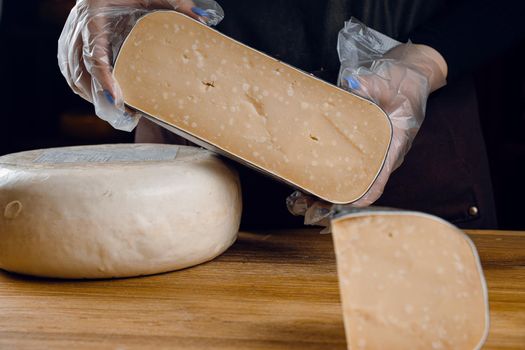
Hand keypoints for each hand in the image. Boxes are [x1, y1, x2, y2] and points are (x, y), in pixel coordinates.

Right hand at [58, 0, 223, 130]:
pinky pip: (71, 72)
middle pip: (80, 71)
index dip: (103, 79)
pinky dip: (85, 89)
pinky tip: (104, 101)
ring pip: (73, 75)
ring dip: (92, 97)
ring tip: (119, 114)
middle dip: (100, 98)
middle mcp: (78, 27)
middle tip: (125, 116)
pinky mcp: (69, 43)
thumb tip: (203, 18)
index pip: (93, 53)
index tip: (116, 99)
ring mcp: (70, 36)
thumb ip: (177, 4)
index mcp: (93, 14)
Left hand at [288, 18, 447, 224]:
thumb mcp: (391, 81)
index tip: (347, 205)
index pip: (381, 178)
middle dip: (336, 194)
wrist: (408, 73)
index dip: (365, 194)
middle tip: (310, 201)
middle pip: (360, 182)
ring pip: (350, 174)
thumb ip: (372, 84)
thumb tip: (351, 82)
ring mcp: (371, 148)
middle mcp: (382, 152)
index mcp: (394, 144)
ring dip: (327, 185)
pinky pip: (344, 160)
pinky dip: (326, 168)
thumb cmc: (404, 80)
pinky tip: (305, 171)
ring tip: (301, 194)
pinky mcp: (360, 141)